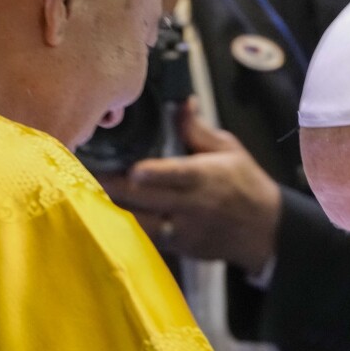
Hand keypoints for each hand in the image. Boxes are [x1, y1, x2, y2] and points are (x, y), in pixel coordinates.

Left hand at [99, 101, 280, 273]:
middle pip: (143, 199)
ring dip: (113, 208)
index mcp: (203, 177)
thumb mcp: (229, 150)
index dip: (144, 173)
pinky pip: (145, 238)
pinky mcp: (177, 248)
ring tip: (86, 191)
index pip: (171, 175)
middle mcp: (190, 205)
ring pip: (138, 223)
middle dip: (112, 186)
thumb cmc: (245, 184)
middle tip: (84, 170)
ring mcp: (182, 230)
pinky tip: (105, 212)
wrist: (265, 231)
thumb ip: (198, 129)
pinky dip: (125, 226)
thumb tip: (181, 102)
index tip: (122, 164)